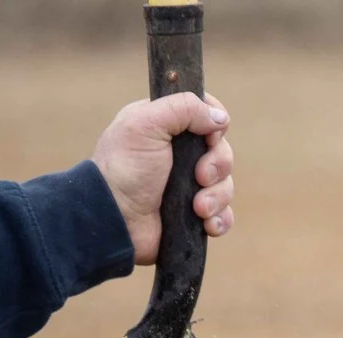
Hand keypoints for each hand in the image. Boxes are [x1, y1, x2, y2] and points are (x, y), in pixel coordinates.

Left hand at [90, 93, 234, 265]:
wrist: (117, 220)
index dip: (215, 124)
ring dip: (217, 197)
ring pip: (225, 183)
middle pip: (222, 150)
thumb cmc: (124, 169)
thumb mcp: (145, 124)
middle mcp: (179, 152)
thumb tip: (221, 117)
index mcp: (165, 125)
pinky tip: (206, 223)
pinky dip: (219, 218)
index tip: (208, 138)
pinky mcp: (194, 212)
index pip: (206, 113)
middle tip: (199, 177)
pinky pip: (224, 212)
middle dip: (217, 166)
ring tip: (197, 208)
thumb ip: (183, 109)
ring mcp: (188, 183)